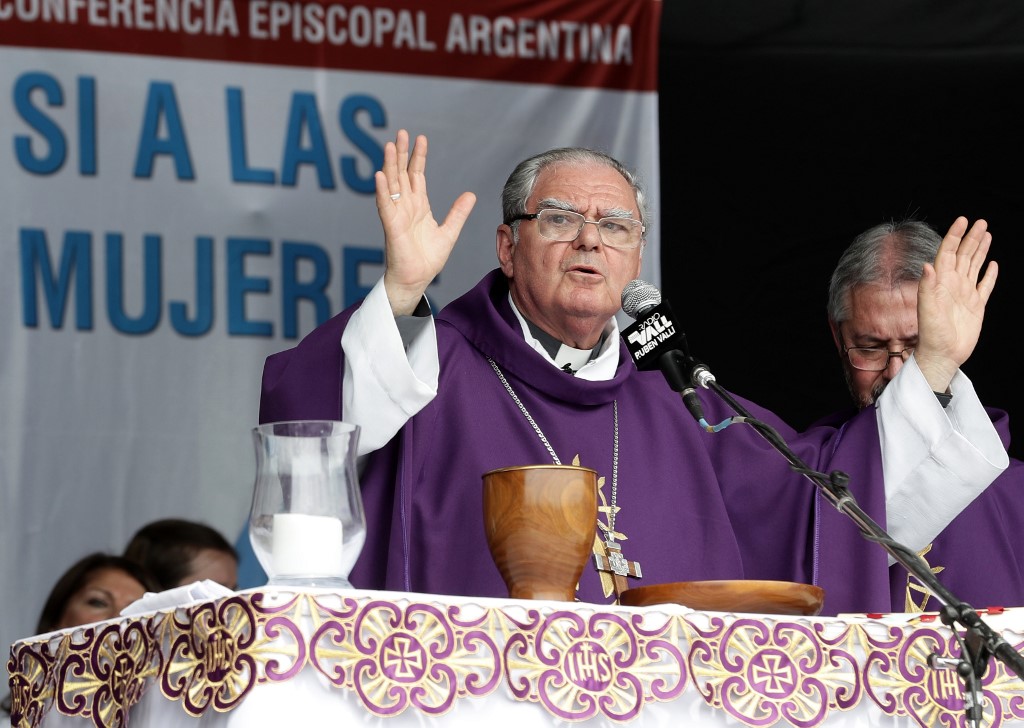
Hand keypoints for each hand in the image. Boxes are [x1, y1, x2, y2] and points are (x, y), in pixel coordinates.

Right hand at [376, 130, 476, 315]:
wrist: (417, 280)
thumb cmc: (427, 259)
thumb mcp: (449, 232)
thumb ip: (457, 213)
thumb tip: (470, 194)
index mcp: (418, 206)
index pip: (416, 175)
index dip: (418, 157)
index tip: (421, 138)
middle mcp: (405, 207)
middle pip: (401, 174)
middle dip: (402, 153)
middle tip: (401, 132)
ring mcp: (396, 215)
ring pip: (391, 185)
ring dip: (390, 165)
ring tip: (390, 146)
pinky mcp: (391, 227)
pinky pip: (385, 206)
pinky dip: (382, 191)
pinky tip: (381, 175)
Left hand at [914, 216, 998, 391]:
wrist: (942, 355)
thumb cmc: (931, 335)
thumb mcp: (927, 310)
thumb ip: (927, 287)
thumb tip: (928, 264)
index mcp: (941, 283)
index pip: (948, 253)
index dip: (955, 236)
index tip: (963, 220)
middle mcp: (953, 285)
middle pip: (964, 255)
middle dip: (971, 237)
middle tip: (980, 222)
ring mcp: (965, 295)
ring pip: (974, 266)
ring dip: (980, 250)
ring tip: (986, 234)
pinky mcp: (976, 306)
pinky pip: (985, 286)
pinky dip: (989, 275)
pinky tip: (993, 265)